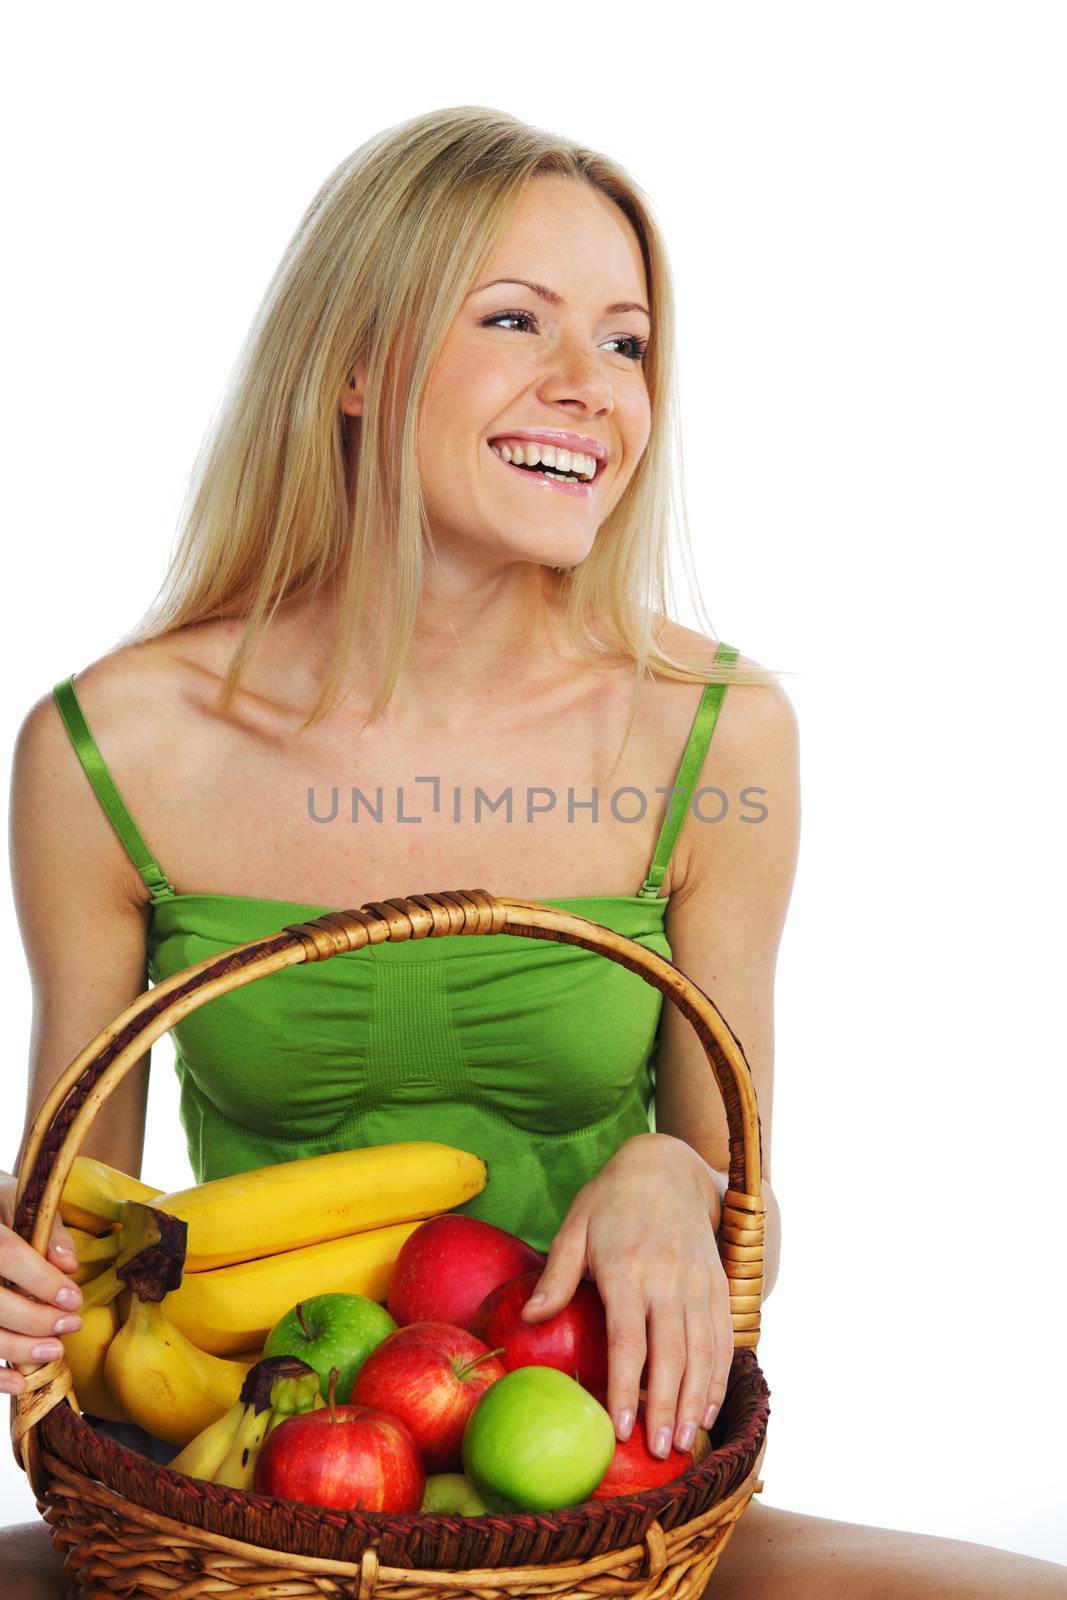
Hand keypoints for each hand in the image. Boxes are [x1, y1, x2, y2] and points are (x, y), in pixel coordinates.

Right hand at [0, 1169, 82, 1395]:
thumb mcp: (18, 1201)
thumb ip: (47, 1229)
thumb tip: (68, 1264)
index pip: (7, 1254)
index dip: (41, 1280)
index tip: (74, 1299)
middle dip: (34, 1319)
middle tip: (70, 1325)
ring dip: (16, 1349)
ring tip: (54, 1352)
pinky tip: (18, 1383)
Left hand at [520, 1132, 731, 1457]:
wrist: (667, 1168)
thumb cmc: (610, 1201)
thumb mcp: (575, 1226)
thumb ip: (557, 1275)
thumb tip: (531, 1318)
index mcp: (628, 1268)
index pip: (628, 1340)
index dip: (625, 1387)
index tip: (620, 1428)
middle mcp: (668, 1279)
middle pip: (671, 1355)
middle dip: (666, 1408)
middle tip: (659, 1453)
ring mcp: (698, 1283)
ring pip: (703, 1352)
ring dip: (696, 1401)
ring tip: (687, 1442)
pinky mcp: (718, 1285)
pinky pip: (723, 1337)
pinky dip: (719, 1376)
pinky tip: (709, 1408)